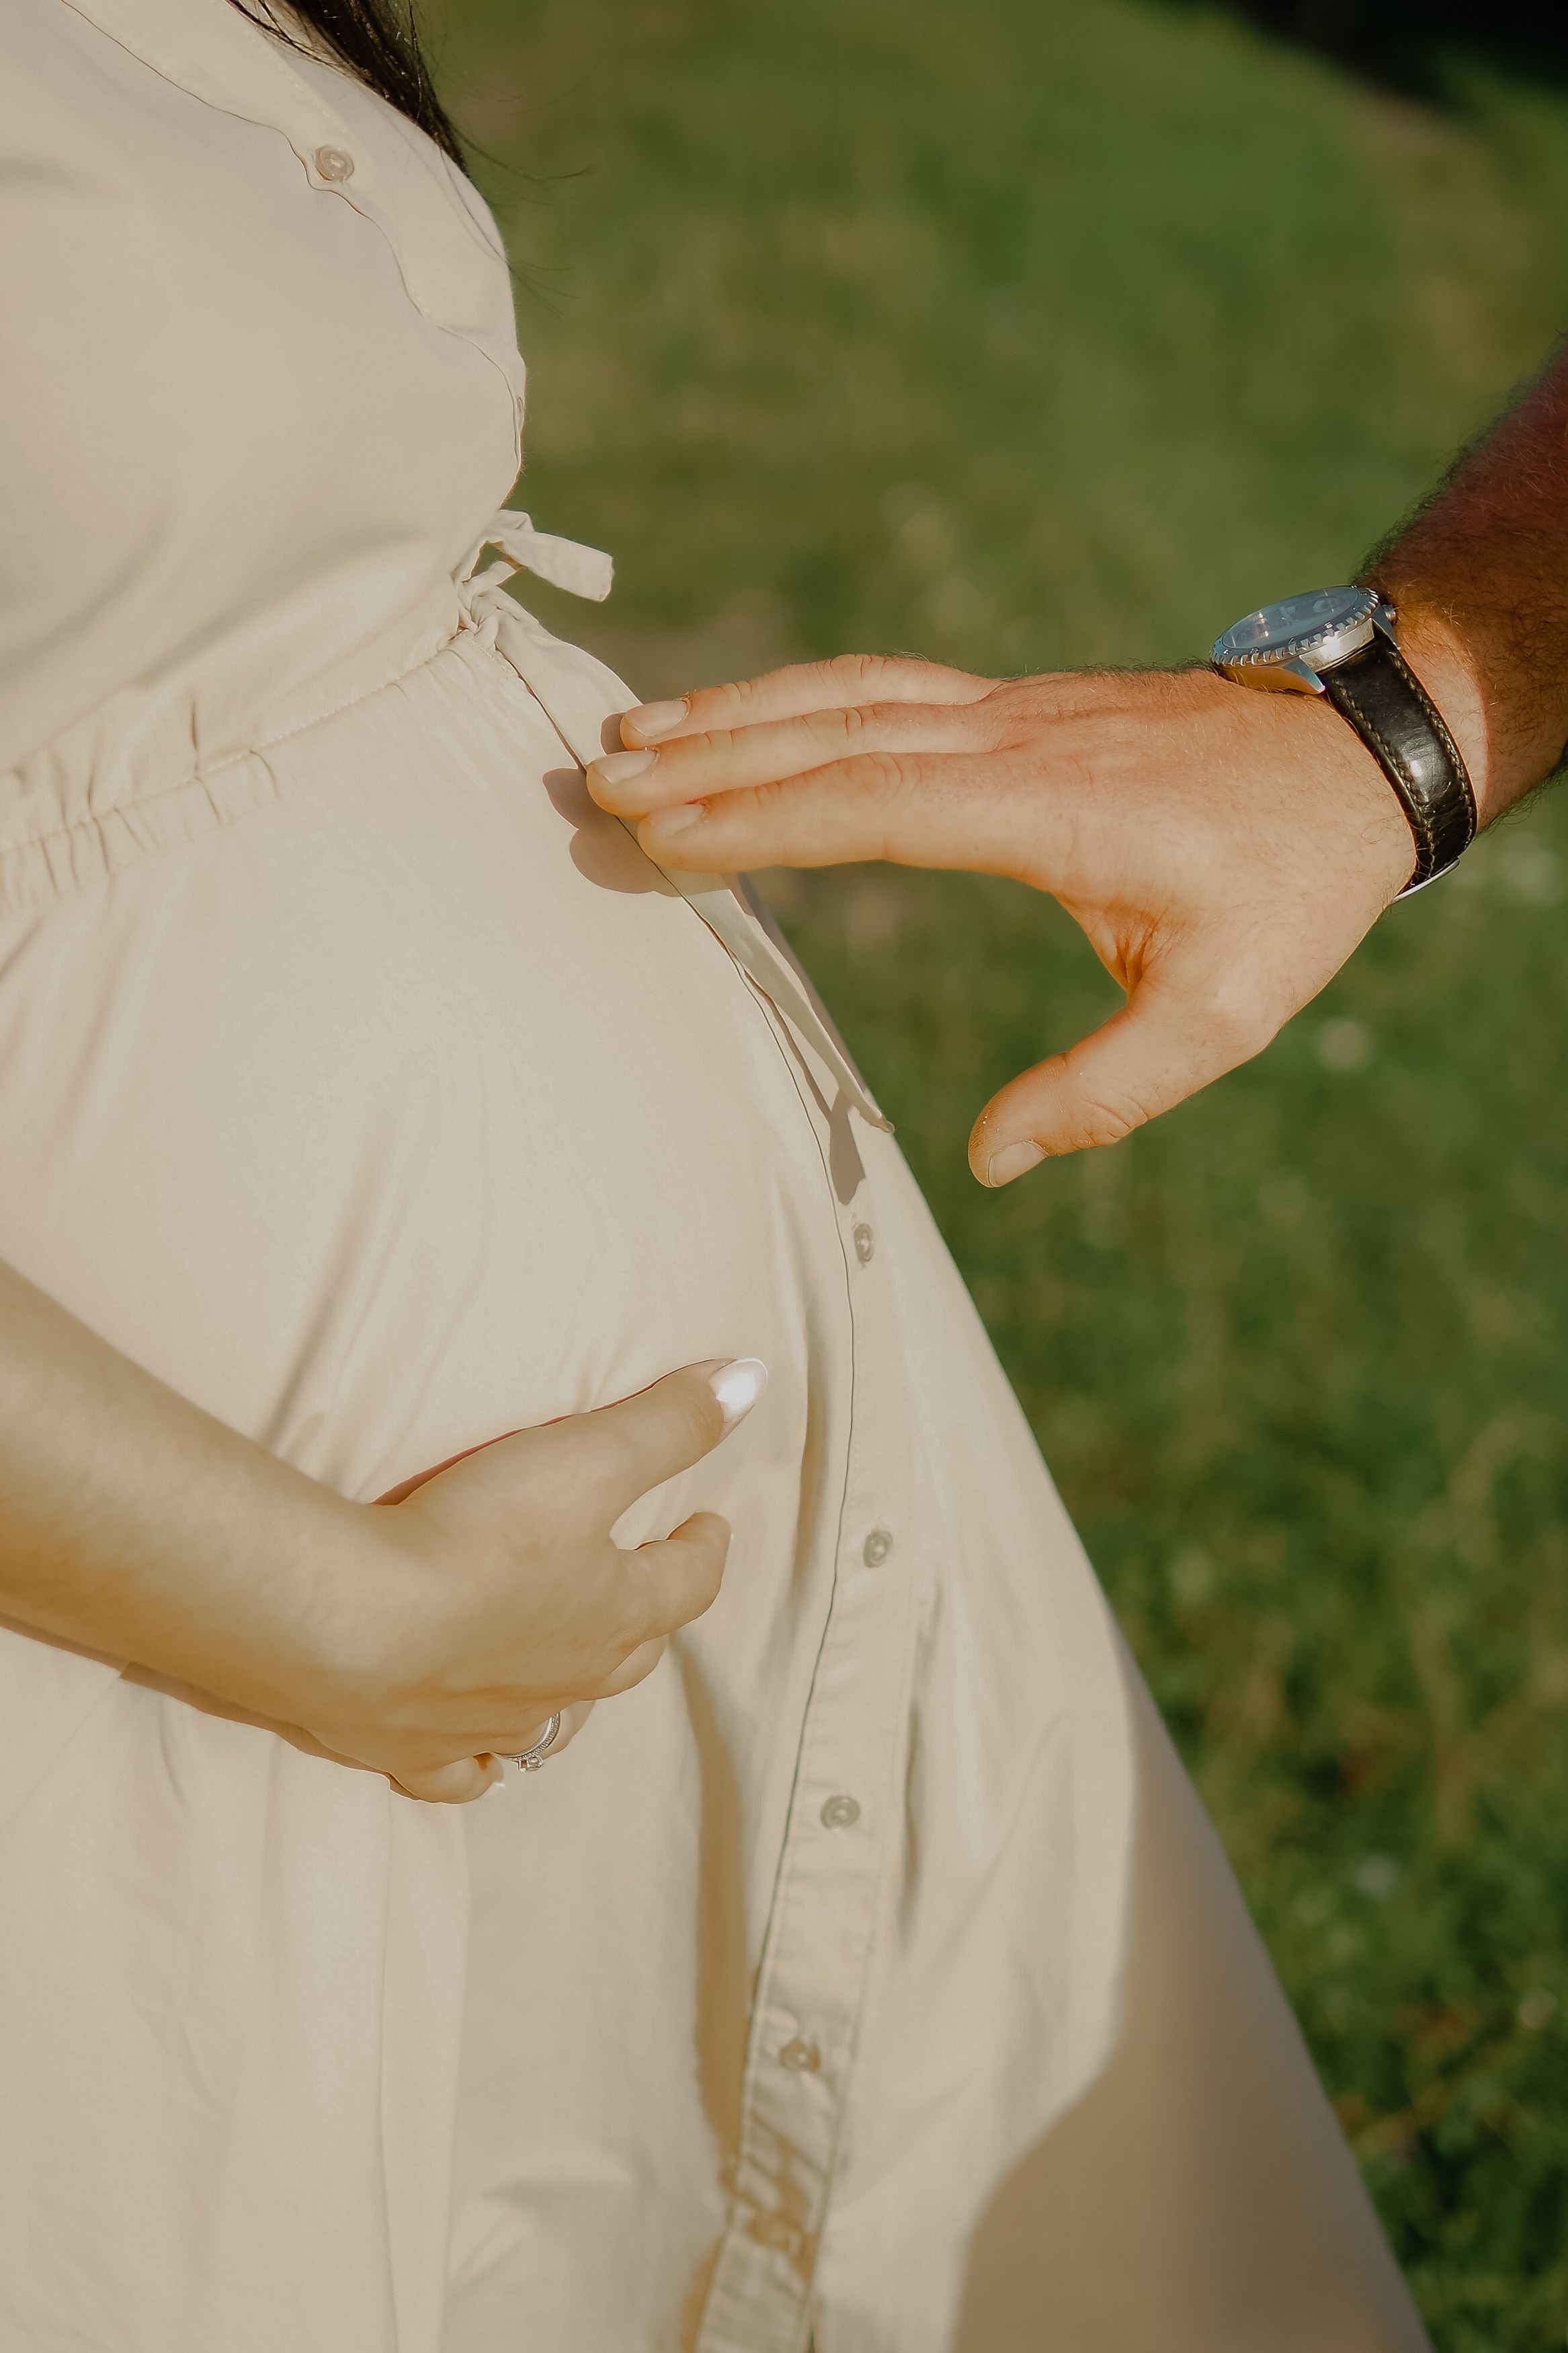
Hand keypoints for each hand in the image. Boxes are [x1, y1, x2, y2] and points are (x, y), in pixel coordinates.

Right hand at [299, 1357, 764, 1802]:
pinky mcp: (417, 1750)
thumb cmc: (479, 1536)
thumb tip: (751, 1382)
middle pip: (629, 1655)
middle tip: (649, 1587)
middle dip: (647, 1620)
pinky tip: (484, 1765)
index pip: (686, 1582)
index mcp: (616, 1613)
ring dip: (575, 1697)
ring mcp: (493, 1723)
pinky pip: (464, 1774)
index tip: (710, 1523)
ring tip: (579, 1676)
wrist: (353, 1623)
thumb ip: (669, 1422)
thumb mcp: (588, 1455)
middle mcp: (568, 1681)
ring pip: (556, 1723)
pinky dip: (481, 1766)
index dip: (704, 1549)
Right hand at [587, 657, 1420, 1178]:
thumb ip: (1107, 1091)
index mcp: (1054, 808)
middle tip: (597, 775)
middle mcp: (1017, 737)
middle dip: (710, 754)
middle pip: (836, 732)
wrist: (1356, 753)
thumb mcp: (1226, 1014)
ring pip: (850, 693)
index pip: (878, 801)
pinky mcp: (1017, 705)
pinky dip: (795, 695)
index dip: (765, 817)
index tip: (663, 829)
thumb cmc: (1292, 888)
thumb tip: (994, 1165)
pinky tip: (740, 716)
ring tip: (631, 728)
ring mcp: (1014, 708)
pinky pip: (882, 687)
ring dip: (737, 709)